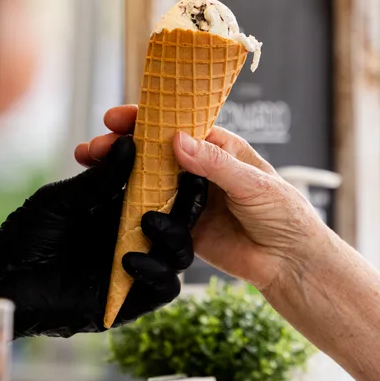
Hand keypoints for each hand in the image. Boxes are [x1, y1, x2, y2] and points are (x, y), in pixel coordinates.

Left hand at [0, 135, 206, 336]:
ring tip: (149, 222)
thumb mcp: (61, 201)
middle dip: (188, 203)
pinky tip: (129, 260)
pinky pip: (162, 289)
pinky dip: (155, 273)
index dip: (179, 174)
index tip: (187, 152)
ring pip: (179, 255)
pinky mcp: (129, 301)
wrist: (1, 282)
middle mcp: (134, 237)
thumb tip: (131, 143)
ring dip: (174, 237)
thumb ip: (99, 180)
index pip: (163, 190)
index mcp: (121, 209)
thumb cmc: (23, 237)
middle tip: (188, 184)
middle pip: (181, 221)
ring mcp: (134, 269)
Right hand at [76, 106, 330, 291]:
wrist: (290, 262)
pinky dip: (129, 207)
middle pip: (154, 152)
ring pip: (147, 181)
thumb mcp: (253, 183)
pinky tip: (107, 201)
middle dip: (122, 145)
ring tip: (89, 166)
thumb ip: (215, 164)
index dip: (146, 119)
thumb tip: (177, 140)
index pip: (177, 126)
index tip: (118, 118)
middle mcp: (200, 169)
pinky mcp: (183, 228)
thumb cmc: (284, 214)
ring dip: (119, 173)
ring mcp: (189, 198)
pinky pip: (153, 215)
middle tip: (94, 146)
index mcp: (219, 148)